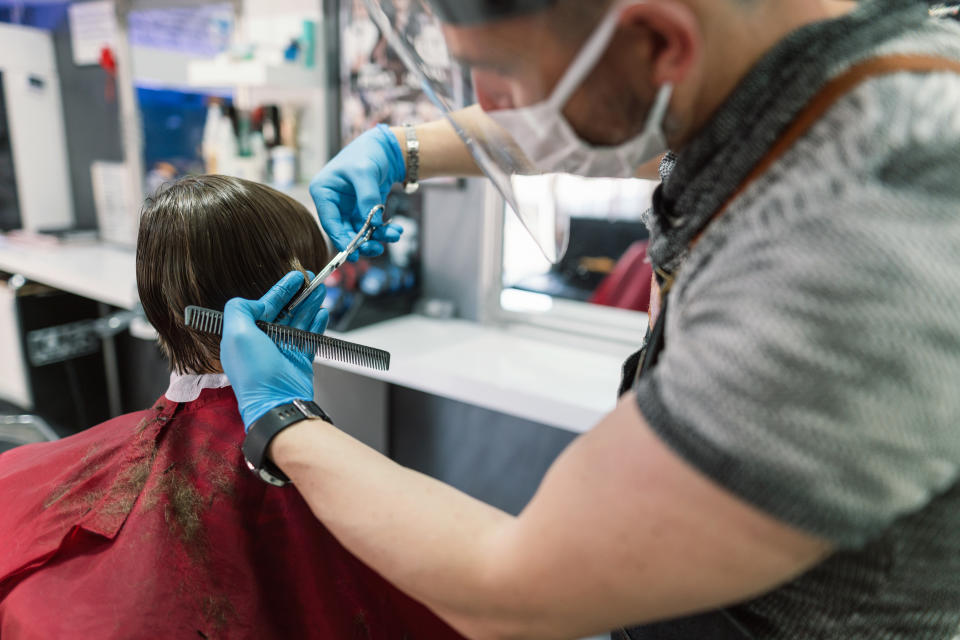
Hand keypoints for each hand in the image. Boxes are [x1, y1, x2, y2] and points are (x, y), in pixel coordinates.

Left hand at [220, 271, 328, 430]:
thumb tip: (255, 302)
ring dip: (309, 304)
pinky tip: (321, 312)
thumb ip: (239, 309)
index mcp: (245, 336)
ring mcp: (282, 352)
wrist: (278, 402)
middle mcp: (263, 343)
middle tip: (310, 279)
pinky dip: (316, 324)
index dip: (279, 291)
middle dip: (297, 294)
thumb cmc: (255, 373)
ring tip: (320, 289)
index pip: (263, 306)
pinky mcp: (299, 361)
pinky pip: (309, 337)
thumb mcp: (236, 334)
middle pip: (283, 311)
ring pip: (298, 321)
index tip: (294, 278)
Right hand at [310, 124, 405, 261]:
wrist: (384, 148)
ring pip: (359, 232)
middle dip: (362, 242)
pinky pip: (371, 227)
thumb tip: (373, 225)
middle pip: (344, 231)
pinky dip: (383, 231)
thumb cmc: (368, 153)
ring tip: (394, 235)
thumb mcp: (365, 172)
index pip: (329, 221)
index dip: (341, 238)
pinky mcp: (362, 211)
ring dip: (377, 238)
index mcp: (324, 191)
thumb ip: (367, 198)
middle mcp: (333, 202)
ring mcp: (348, 208)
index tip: (354, 252)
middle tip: (377, 249)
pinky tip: (396, 230)